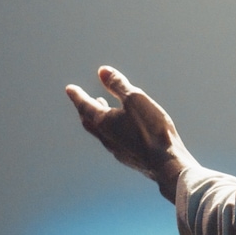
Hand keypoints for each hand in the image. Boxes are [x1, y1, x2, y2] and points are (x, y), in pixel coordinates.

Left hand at [65, 66, 195, 202]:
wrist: (166, 163)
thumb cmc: (151, 129)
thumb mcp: (135, 99)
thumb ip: (118, 85)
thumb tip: (102, 71)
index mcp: (103, 122)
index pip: (85, 106)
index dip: (77, 95)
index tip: (70, 89)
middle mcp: (106, 137)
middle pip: (89, 122)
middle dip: (86, 109)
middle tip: (84, 101)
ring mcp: (117, 150)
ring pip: (101, 133)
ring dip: (99, 120)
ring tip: (104, 110)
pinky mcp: (130, 158)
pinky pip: (114, 141)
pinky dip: (112, 131)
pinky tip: (124, 130)